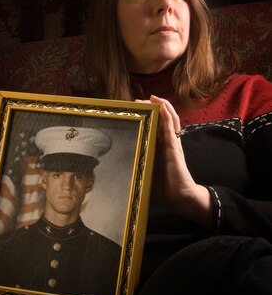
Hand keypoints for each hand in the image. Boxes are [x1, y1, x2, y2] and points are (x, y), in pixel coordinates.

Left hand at [136, 95, 211, 227]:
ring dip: (161, 106)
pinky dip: (167, 115)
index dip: (146, 117)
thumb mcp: (145, 174)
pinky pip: (171, 127)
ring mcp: (171, 143)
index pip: (153, 126)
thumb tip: (115, 172)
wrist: (179, 197)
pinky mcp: (174, 146)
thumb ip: (136, 169)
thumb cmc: (163, 188)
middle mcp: (166, 142)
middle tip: (137, 101)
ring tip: (153, 97)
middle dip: (150, 107)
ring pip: (169, 119)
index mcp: (159, 147)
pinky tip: (162, 106)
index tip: (133, 110)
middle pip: (160, 119)